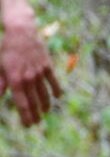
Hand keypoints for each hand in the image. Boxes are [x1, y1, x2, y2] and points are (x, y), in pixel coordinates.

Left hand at [0, 10, 61, 127]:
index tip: (28, 125)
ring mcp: (39, 72)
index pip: (22, 104)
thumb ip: (0, 83)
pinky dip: (56, 90)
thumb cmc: (7, 49)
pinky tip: (57, 97)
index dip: (26, 116)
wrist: (21, 31)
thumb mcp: (0, 66)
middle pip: (34, 101)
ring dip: (45, 105)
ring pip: (44, 93)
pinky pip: (53, 81)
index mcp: (15, 80)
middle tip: (36, 123)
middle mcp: (29, 78)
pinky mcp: (47, 66)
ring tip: (45, 112)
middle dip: (35, 114)